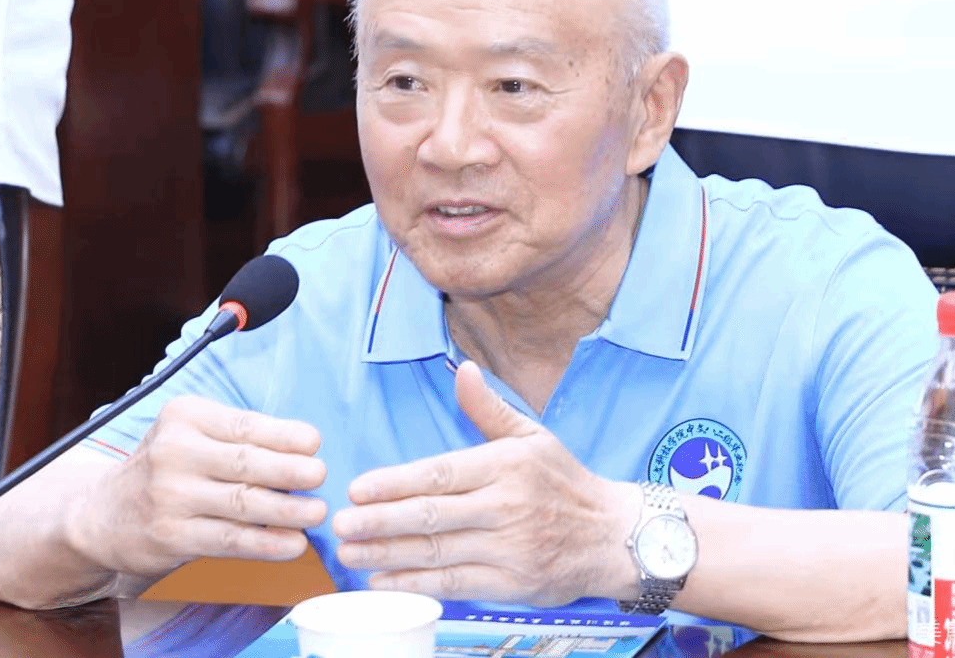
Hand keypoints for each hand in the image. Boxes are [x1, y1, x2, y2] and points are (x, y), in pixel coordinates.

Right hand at [72, 395, 327, 576]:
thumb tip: (305, 448)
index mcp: (184, 417)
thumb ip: (238, 437)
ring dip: (287, 510)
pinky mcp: (172, 537)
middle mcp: (174, 453)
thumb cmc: (166, 468)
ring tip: (318, 513)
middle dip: (289, 470)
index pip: (243, 425)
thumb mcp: (191, 435)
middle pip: (245, 463)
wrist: (102, 515)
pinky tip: (294, 545)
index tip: (315, 443)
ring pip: (242, 504)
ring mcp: (170, 497)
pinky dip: (266, 543)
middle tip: (322, 476)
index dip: (283, 435)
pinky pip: (230, 540)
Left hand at [332, 361, 638, 605]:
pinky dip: (416, 584)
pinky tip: (384, 579)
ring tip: (349, 552)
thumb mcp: (533, 437)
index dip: (396, 483)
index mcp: (506, 465)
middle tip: (340, 523)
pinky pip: (455, 584)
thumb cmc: (566, 483)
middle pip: (432, 515)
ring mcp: (509, 547)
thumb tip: (463, 369)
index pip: (440, 474)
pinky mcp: (512, 583)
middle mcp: (506, 506)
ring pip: (438, 552)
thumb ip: (489, 408)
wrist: (613, 536)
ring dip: (387, 554)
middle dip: (380, 521)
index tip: (359, 487)